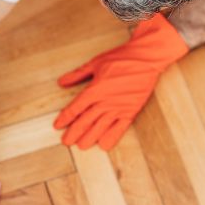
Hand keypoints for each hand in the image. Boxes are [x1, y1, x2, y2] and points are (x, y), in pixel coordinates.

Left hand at [55, 13, 188, 149]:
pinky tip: (104, 145)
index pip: (76, 107)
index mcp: (95, 89)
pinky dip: (111, 137)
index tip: (57, 125)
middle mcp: (105, 101)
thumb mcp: (95, 63)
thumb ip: (77, 74)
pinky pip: (120, 128)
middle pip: (86, 120)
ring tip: (81, 146)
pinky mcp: (131, 111)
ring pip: (100, 127)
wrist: (147, 59)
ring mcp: (119, 107)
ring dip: (89, 138)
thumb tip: (61, 82)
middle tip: (66, 141)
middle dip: (74, 132)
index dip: (65, 118)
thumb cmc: (120, 58)